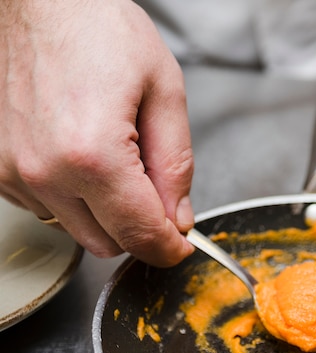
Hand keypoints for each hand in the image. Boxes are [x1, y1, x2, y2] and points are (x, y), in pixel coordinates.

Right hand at [0, 0, 194, 266]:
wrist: (38, 0)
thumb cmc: (99, 29)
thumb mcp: (164, 92)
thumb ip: (176, 165)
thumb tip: (177, 218)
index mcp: (93, 155)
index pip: (140, 235)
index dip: (169, 248)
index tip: (181, 246)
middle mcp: (46, 172)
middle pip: (109, 242)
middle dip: (140, 228)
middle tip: (155, 190)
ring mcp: (14, 172)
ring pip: (78, 231)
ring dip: (106, 213)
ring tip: (115, 157)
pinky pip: (49, 208)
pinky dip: (75, 198)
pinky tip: (83, 157)